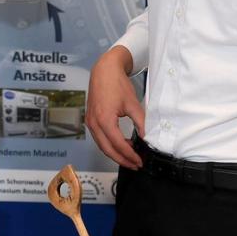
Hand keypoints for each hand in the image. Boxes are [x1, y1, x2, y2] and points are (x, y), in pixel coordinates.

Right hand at [85, 46, 144, 167]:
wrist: (104, 70)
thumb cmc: (116, 84)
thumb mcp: (133, 104)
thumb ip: (140, 122)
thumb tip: (146, 137)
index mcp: (104, 120)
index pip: (118, 145)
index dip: (130, 155)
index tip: (139, 161)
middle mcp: (94, 123)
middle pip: (107, 150)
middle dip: (122, 160)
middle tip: (135, 165)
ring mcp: (90, 122)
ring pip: (102, 146)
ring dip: (116, 154)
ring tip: (131, 157)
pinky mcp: (90, 120)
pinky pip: (99, 138)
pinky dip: (110, 145)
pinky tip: (122, 145)